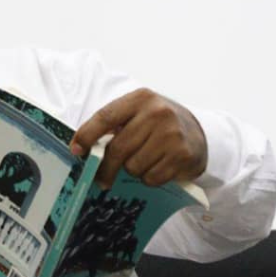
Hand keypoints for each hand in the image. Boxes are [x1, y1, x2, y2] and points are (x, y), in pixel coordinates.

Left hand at [70, 88, 207, 188]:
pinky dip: (149, 178)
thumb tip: (83, 149)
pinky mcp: (182, 155)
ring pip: (133, 167)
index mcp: (141, 98)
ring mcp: (171, 134)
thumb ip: (115, 125)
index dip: (86, 136)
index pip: (105, 117)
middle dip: (105, 167)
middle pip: (118, 149)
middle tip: (101, 178)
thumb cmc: (159, 124)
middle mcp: (157, 113)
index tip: (76, 150)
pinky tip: (158, 166)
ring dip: (133, 170)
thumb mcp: (139, 113)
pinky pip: (151, 178)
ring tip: (144, 160)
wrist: (199, 132)